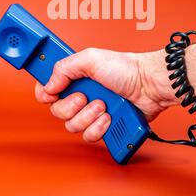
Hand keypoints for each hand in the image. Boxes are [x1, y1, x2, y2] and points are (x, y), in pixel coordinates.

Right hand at [35, 48, 176, 142]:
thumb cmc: (126, 68)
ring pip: (73, 126)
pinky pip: (89, 136)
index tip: (52, 95)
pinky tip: (109, 117)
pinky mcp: (104, 126)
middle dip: (72, 107)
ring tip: (103, 106)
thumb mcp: (91, 59)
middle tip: (85, 97)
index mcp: (75, 78)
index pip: (48, 90)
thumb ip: (64, 68)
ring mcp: (92, 112)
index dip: (46, 95)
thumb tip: (48, 86)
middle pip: (58, 112)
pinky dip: (99, 128)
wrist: (150, 85)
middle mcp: (81, 95)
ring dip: (88, 116)